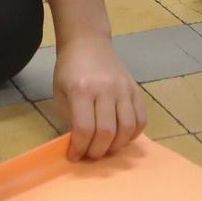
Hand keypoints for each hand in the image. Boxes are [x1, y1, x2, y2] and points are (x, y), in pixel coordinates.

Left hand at [53, 36, 146, 160]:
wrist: (88, 43)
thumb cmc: (69, 71)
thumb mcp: (60, 94)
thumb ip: (71, 119)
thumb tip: (81, 145)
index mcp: (82, 90)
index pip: (85, 128)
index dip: (80, 148)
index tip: (75, 156)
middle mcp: (106, 89)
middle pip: (107, 131)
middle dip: (98, 150)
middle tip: (91, 154)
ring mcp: (124, 88)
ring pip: (127, 127)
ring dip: (117, 145)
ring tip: (106, 147)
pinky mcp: (136, 89)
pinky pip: (141, 119)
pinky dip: (133, 134)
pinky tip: (121, 137)